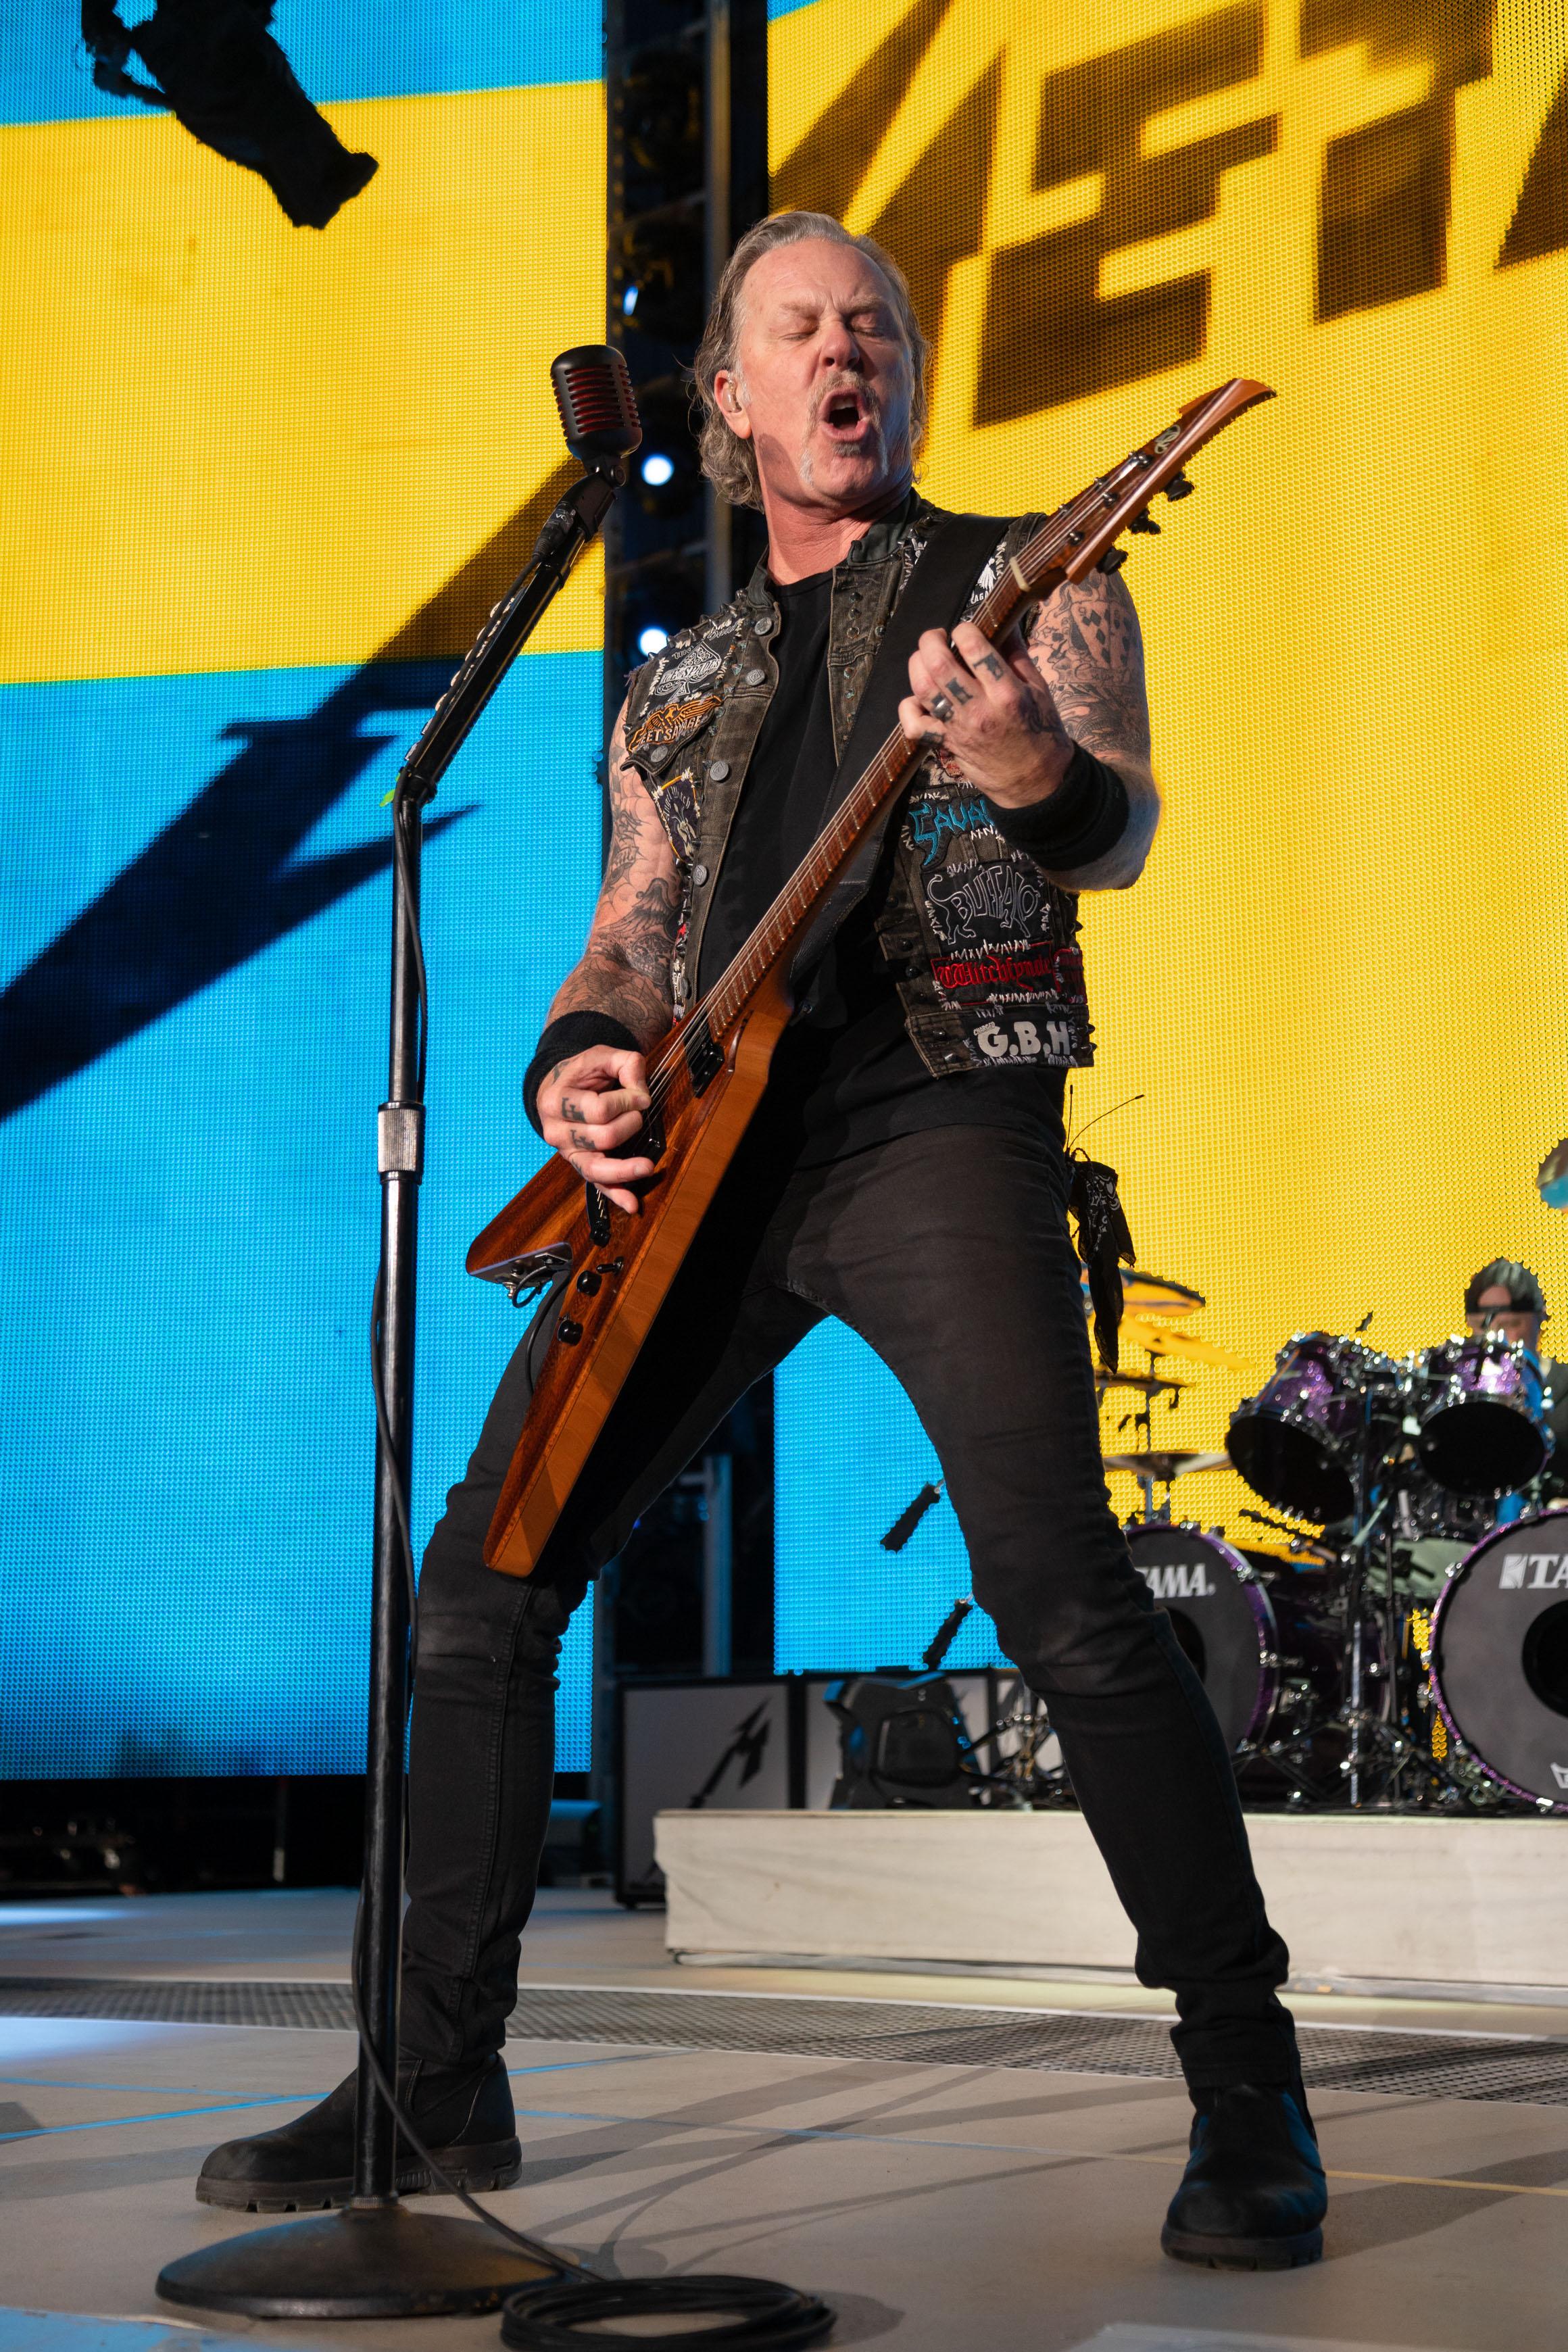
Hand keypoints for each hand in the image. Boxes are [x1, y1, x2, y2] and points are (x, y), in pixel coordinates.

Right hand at [538, 1045, 653, 1214]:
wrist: (556, 1088)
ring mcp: (566, 1152)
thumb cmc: (580, 1074)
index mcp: (556, 1101)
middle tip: (637, 1113)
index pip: (599, 1110)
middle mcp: (556, 1131)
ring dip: (626, 1167)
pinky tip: (632, 1204)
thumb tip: (641, 1093)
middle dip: (630, 1123)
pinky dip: (615, 1194)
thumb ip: (626, 1064)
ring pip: (598, 1168)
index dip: (627, 1102)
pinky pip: (597, 1183)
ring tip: (647, 1166)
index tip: (640, 1095)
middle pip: (603, 1137)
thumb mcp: (600, 1056)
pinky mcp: (579, 1165)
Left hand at [899, 620, 1073, 807]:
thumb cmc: (1040, 731)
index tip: (966, 630)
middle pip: (939, 665)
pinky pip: (913, 725)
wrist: (1034, 781)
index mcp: (1006, 694)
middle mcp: (979, 710)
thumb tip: (1003, 622)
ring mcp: (958, 728)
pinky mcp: (945, 743)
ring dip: (917, 665)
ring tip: (926, 657)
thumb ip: (1017, 654)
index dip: (964, 630)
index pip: (974, 649)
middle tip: (938, 637)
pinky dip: (908, 707)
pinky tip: (919, 697)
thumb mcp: (1039, 689)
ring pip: (922, 689)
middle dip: (931, 641)